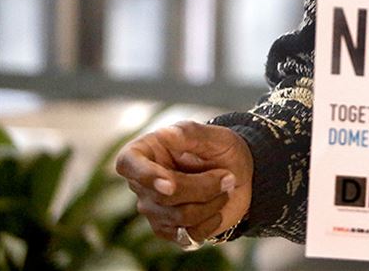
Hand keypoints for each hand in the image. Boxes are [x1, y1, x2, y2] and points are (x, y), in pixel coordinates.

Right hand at [115, 120, 252, 244]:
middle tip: (227, 177)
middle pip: (164, 195)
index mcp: (147, 152)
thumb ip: (189, 134)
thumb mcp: (213, 135)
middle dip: (204, 187)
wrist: (241, 175)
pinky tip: (218, 208)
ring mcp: (154, 209)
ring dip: (213, 202)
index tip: (169, 184)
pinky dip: (211, 221)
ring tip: (225, 188)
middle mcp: (144, 183)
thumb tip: (165, 134)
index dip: (145, 176)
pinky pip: (188, 235)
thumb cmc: (222, 150)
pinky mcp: (169, 230)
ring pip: (179, 216)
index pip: (127, 163)